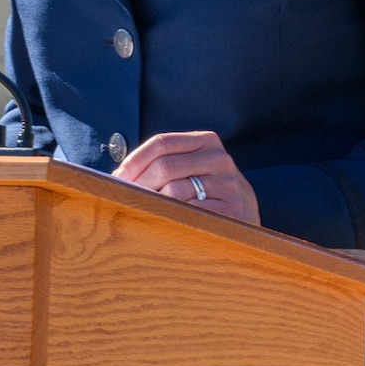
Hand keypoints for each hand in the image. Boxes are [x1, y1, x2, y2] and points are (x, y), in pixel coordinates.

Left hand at [113, 131, 260, 224]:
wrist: (248, 220)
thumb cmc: (207, 195)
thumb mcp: (193, 170)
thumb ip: (164, 164)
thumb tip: (117, 177)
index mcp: (207, 141)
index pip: (162, 142)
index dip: (135, 160)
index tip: (116, 178)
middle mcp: (220, 158)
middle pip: (165, 166)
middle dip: (138, 185)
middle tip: (123, 200)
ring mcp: (229, 184)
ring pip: (174, 191)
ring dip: (152, 204)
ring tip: (144, 213)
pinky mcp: (232, 210)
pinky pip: (189, 213)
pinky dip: (172, 219)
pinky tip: (167, 224)